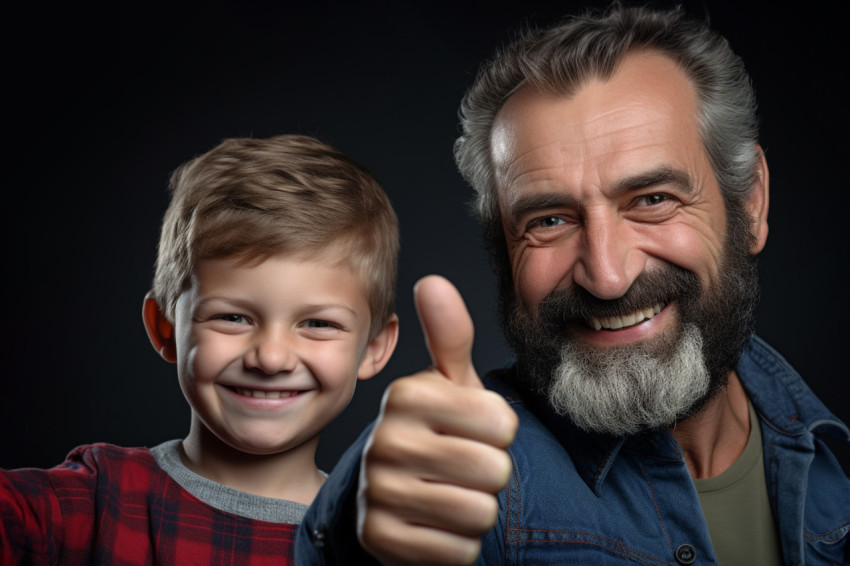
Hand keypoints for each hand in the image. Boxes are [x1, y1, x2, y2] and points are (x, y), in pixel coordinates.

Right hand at [357, 275, 517, 564]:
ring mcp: (378, 492)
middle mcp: (385, 441)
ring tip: (452, 494)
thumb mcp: (449, 384)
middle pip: (493, 470)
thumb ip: (449, 335)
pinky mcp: (380, 539)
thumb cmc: (437, 431)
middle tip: (464, 467)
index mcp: (407, 396)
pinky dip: (459, 544)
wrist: (396, 494)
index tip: (476, 430)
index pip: (502, 424)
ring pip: (477, 513)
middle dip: (491, 474)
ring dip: (477, 510)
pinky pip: (458, 551)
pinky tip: (436, 525)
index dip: (501, 433)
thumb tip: (433, 281)